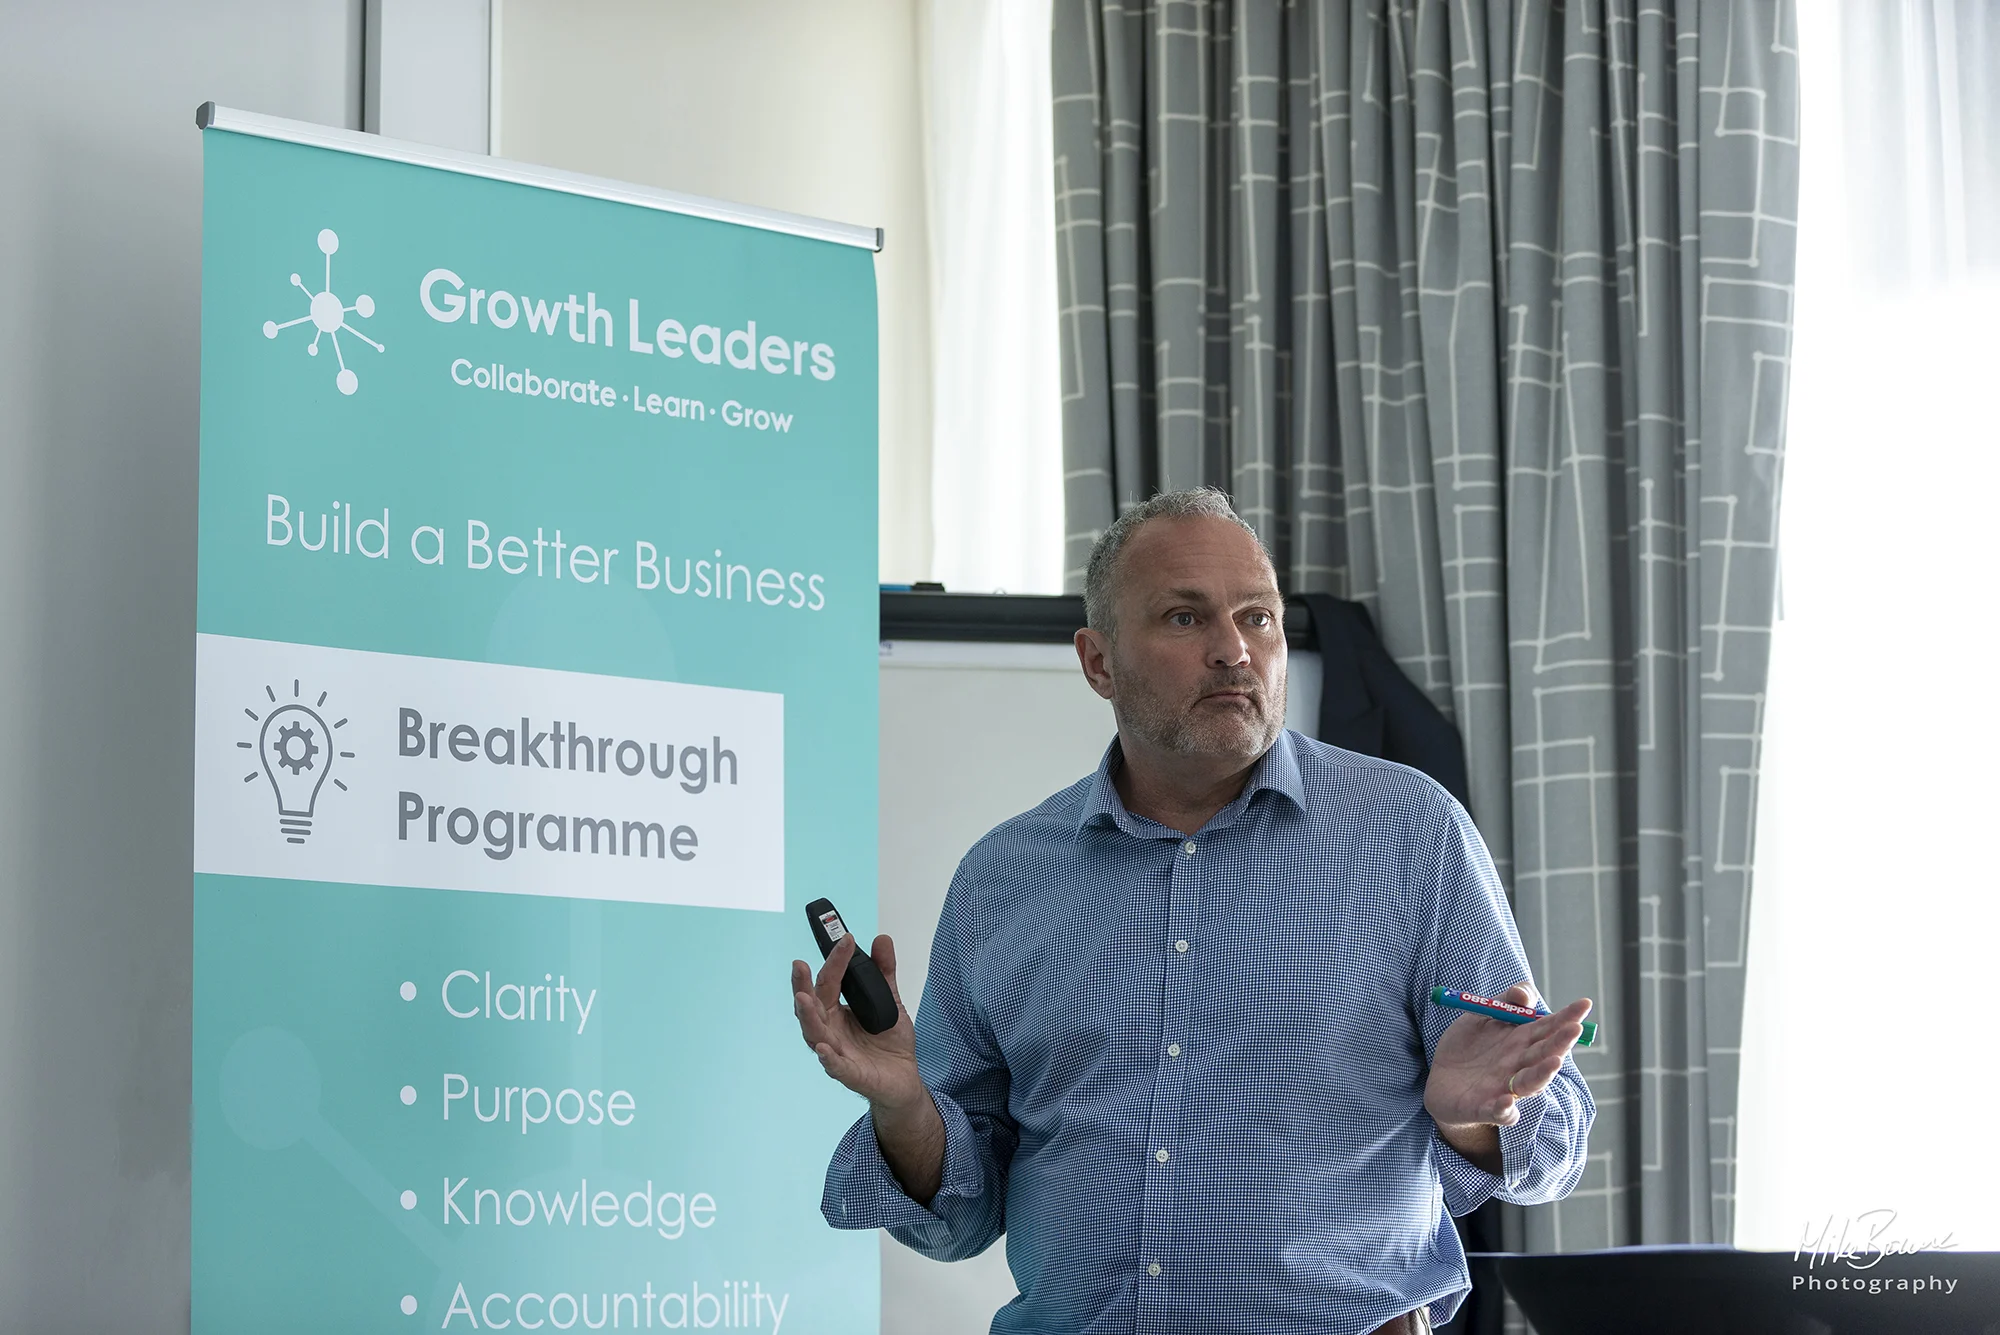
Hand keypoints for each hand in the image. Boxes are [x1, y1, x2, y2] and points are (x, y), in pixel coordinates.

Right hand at [791, 934, 924, 1111]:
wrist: (904, 1080)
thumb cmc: (889, 1044)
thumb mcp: (891, 1001)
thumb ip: (885, 972)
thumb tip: (881, 940)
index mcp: (835, 1012)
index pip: (829, 982)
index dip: (835, 960)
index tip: (845, 939)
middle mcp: (830, 1030)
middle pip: (811, 1006)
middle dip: (802, 986)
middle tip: (799, 965)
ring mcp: (837, 1052)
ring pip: (815, 1034)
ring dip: (808, 1017)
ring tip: (803, 999)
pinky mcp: (851, 1074)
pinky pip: (835, 1067)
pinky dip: (828, 1058)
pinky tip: (824, 1047)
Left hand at [1424, 982, 1590, 1131]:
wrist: (1439, 1079)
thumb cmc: (1469, 1046)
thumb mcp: (1483, 1015)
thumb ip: (1506, 1001)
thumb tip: (1525, 996)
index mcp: (1520, 1042)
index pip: (1549, 1028)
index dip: (1567, 1017)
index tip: (1586, 1003)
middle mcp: (1518, 1066)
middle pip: (1544, 1055)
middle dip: (1560, 1043)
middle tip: (1574, 1029)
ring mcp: (1503, 1088)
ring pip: (1529, 1084)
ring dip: (1543, 1074)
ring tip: (1555, 1062)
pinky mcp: (1483, 1109)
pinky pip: (1498, 1112)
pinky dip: (1505, 1109)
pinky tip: (1506, 1101)